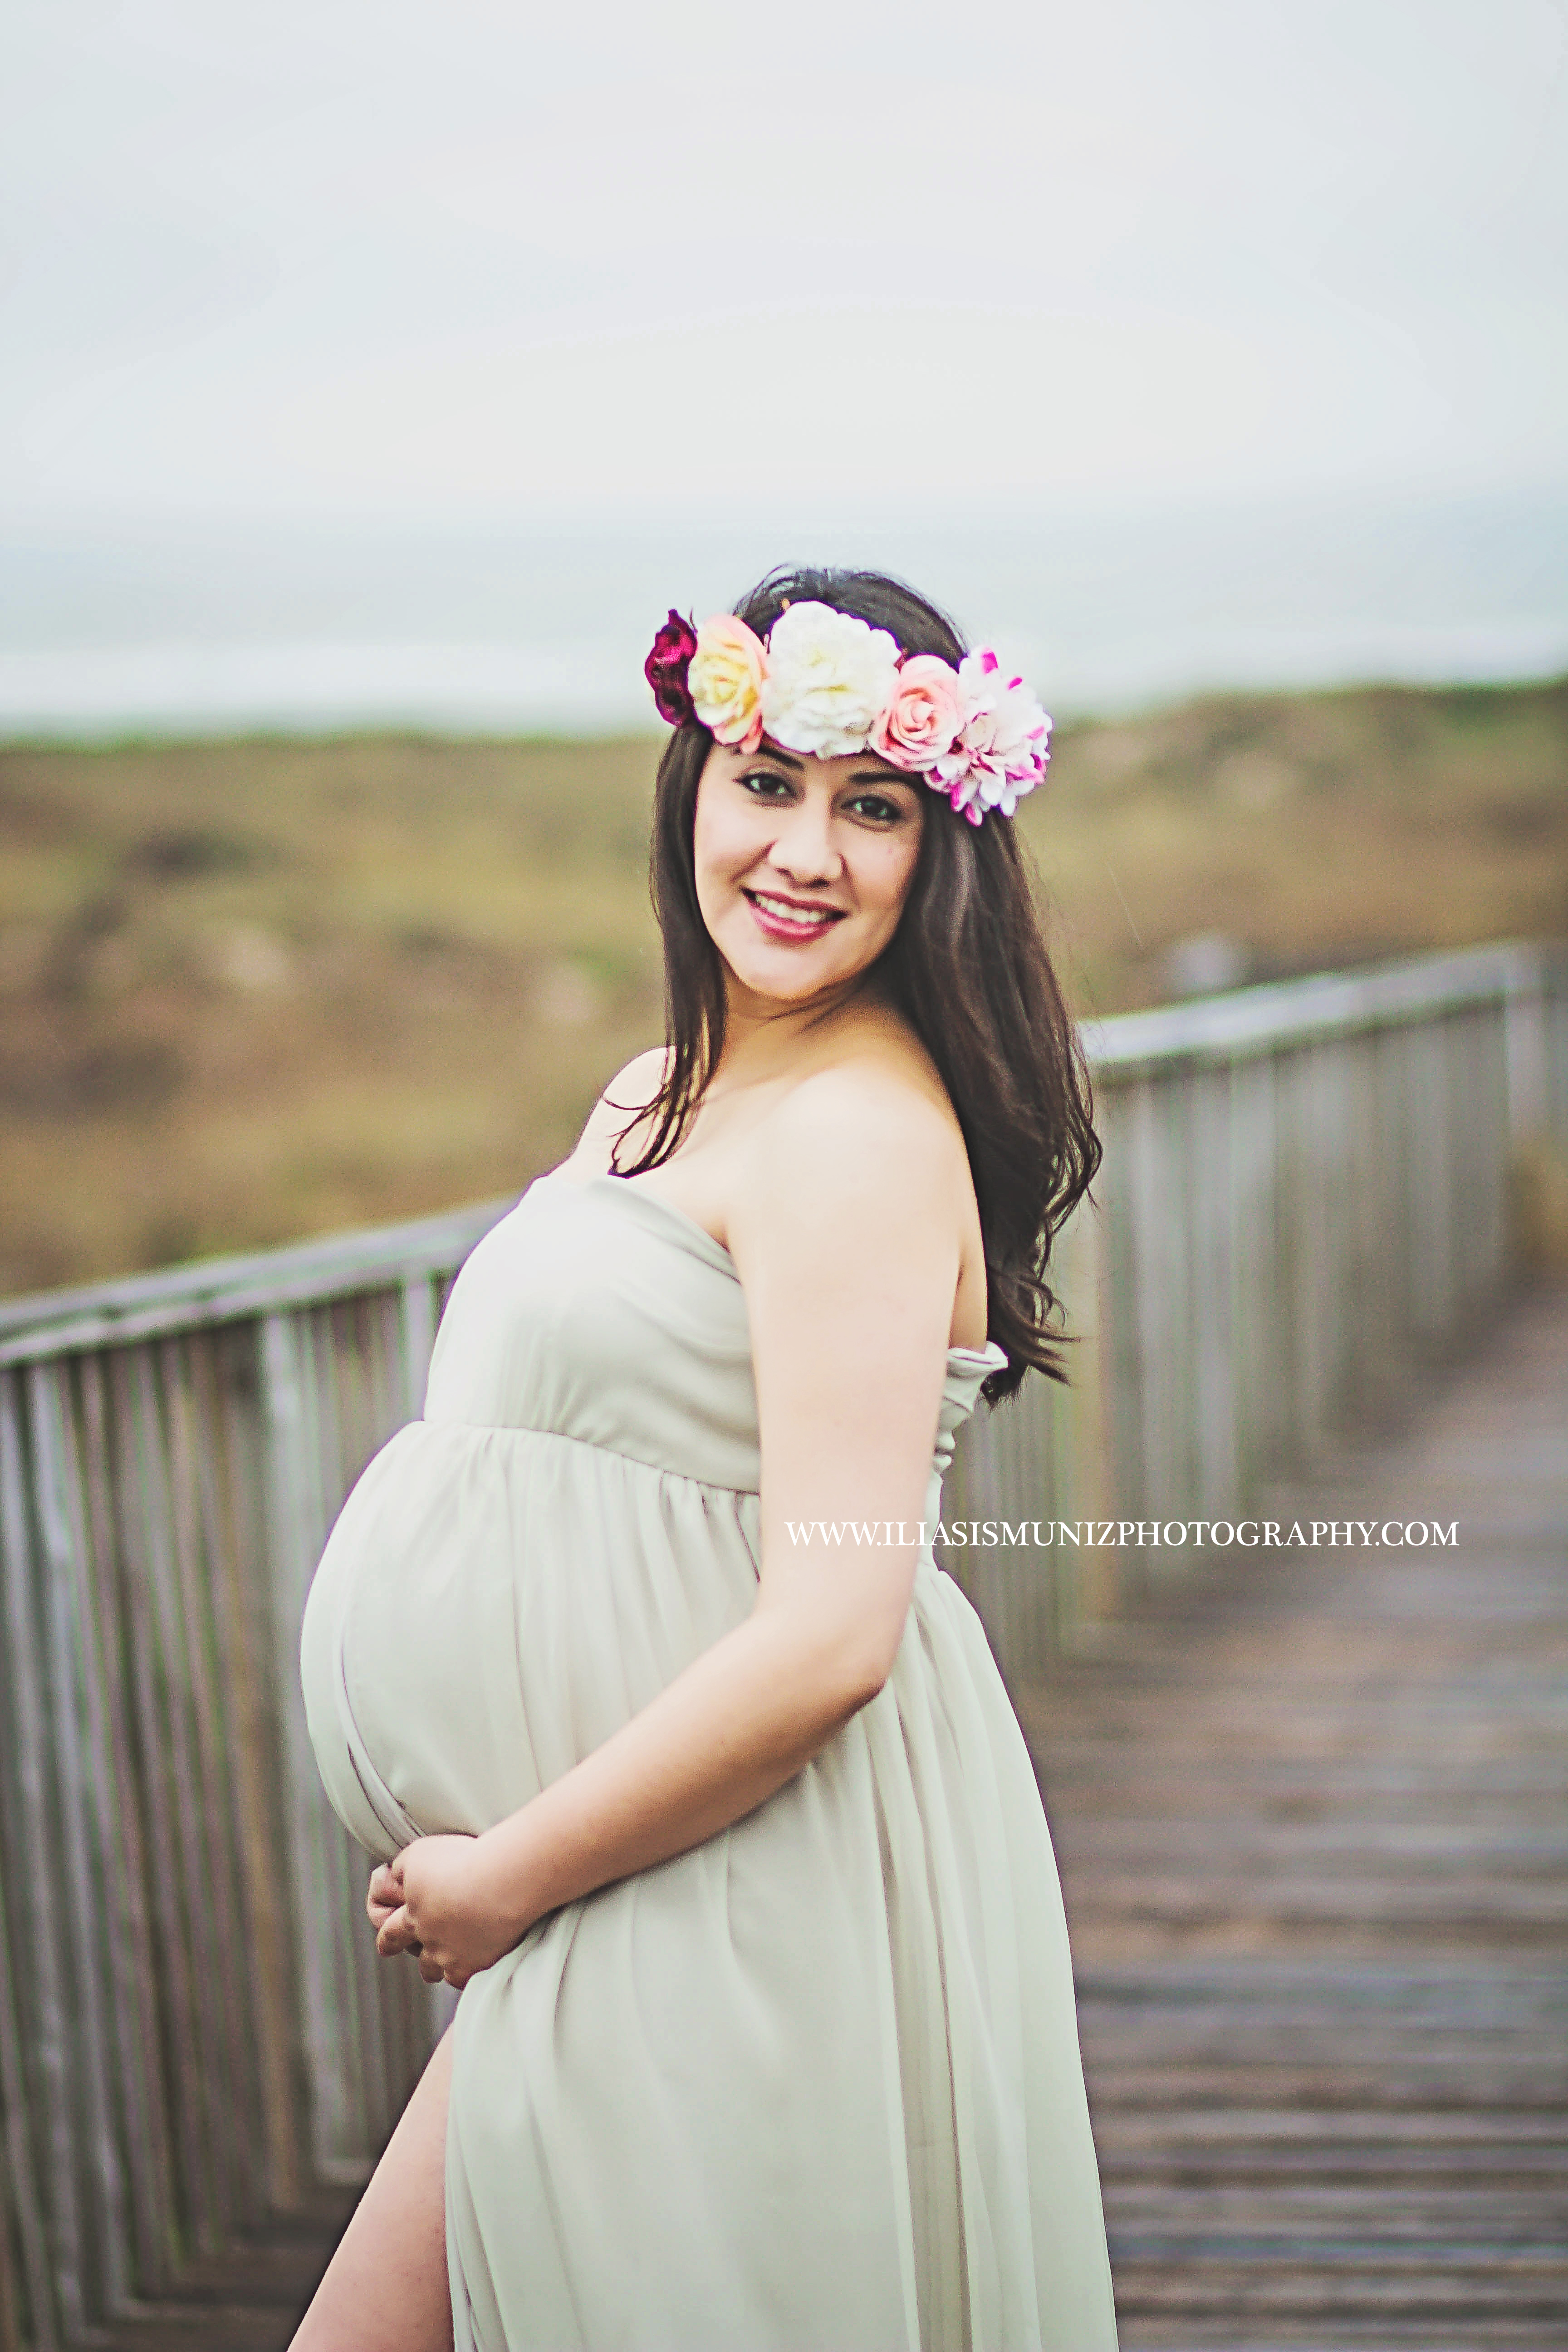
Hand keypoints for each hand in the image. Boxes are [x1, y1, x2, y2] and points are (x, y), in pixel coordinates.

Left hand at [366, 1834, 520, 1989]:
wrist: (499, 1881)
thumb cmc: (459, 1862)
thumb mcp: (418, 1854)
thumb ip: (402, 1869)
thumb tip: (392, 1877)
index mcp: (412, 1916)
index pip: (391, 1932)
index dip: (388, 1938)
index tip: (385, 1945)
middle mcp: (429, 1940)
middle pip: (419, 1958)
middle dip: (417, 1956)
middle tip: (421, 1965)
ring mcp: (452, 1957)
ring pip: (440, 1971)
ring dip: (441, 1967)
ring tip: (449, 1963)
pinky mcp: (477, 1965)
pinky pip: (467, 1978)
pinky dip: (469, 1971)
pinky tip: (475, 1964)